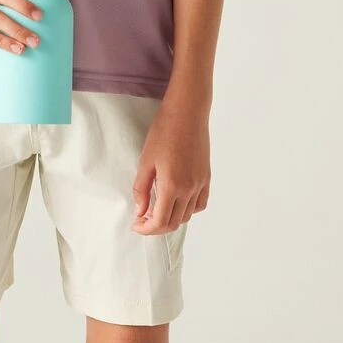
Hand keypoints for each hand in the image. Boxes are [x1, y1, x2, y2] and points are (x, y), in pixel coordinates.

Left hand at [131, 95, 210, 234]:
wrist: (187, 113)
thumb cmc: (164, 133)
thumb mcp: (145, 162)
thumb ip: (141, 189)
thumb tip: (140, 211)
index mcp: (172, 186)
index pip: (160, 222)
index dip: (146, 229)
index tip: (136, 225)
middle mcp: (189, 189)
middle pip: (174, 223)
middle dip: (156, 226)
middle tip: (143, 219)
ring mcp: (200, 184)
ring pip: (187, 215)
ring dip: (171, 218)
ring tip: (157, 209)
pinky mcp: (206, 177)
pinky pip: (200, 204)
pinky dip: (188, 209)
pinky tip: (176, 202)